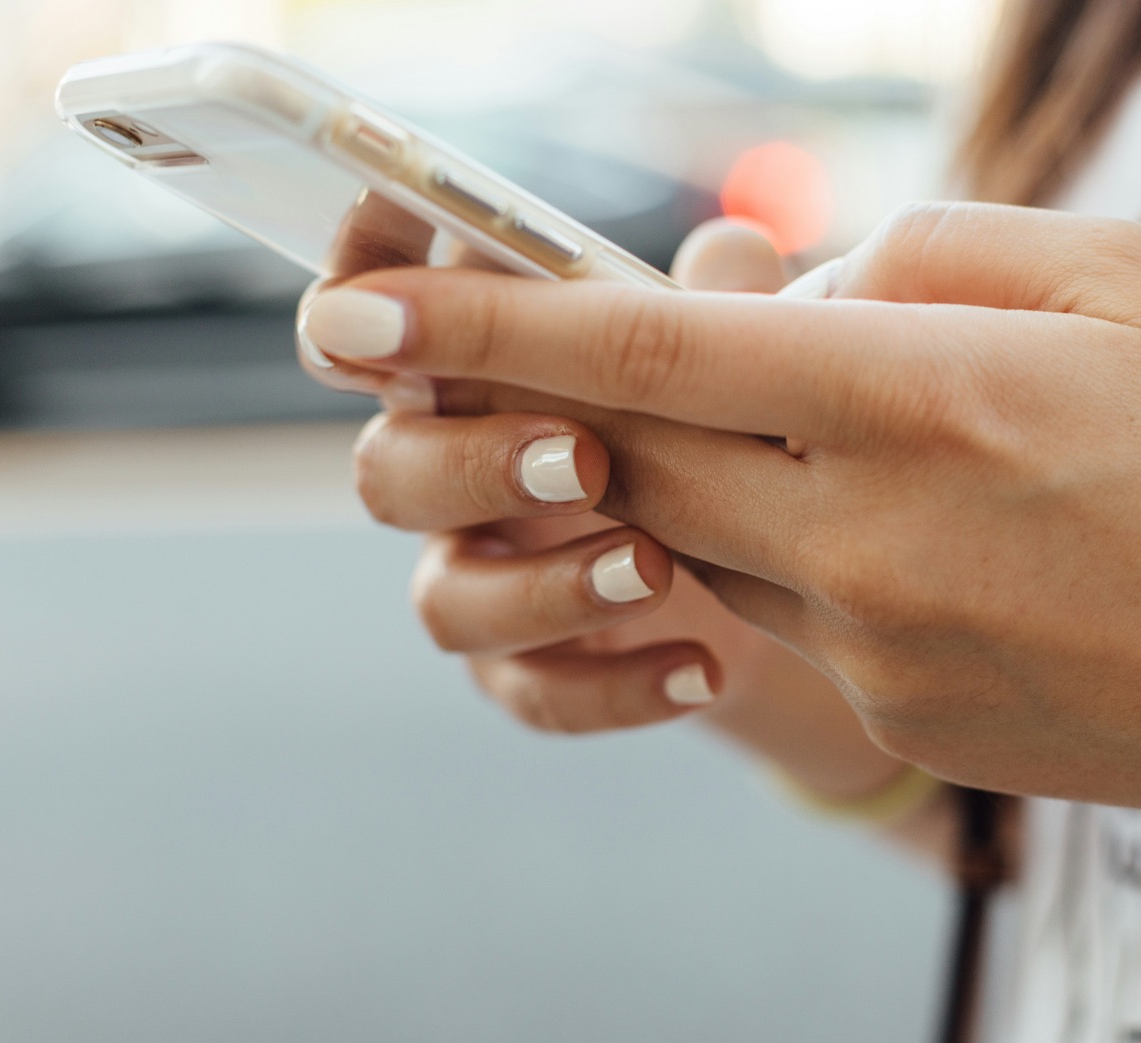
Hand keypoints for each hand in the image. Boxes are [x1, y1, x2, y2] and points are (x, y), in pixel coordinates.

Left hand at [301, 202, 1140, 809]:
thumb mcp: (1116, 273)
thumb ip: (923, 250)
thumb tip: (785, 284)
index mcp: (922, 395)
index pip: (649, 351)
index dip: (484, 326)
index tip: (356, 315)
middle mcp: (870, 531)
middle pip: (634, 455)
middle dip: (567, 400)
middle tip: (553, 356)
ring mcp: (874, 642)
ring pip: (699, 537)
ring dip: (707, 470)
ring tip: (833, 431)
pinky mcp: (892, 711)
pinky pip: (785, 612)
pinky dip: (798, 548)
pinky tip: (920, 531)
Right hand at [315, 219, 907, 800]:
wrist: (785, 574)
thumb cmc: (726, 422)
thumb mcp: (738, 355)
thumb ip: (723, 301)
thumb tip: (735, 250)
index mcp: (476, 370)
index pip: (375, 324)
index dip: (355, 297)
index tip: (381, 290)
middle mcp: (454, 471)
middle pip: (389, 470)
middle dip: (474, 463)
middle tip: (586, 458)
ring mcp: (484, 577)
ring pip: (446, 600)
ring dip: (544, 586)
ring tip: (657, 568)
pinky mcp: (529, 668)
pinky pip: (533, 693)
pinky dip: (614, 687)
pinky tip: (702, 669)